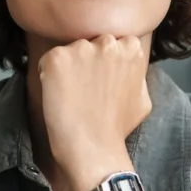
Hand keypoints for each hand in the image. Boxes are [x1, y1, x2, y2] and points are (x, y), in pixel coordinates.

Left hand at [37, 35, 151, 190]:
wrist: (93, 148)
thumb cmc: (117, 128)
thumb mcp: (143, 97)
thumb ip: (136, 74)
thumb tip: (129, 67)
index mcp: (131, 48)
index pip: (112, 42)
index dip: (103, 62)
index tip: (100, 81)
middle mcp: (108, 42)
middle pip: (90, 43)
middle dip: (85, 60)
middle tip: (84, 88)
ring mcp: (81, 49)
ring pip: (69, 51)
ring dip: (67, 68)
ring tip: (71, 95)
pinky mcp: (57, 59)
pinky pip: (48, 61)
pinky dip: (48, 75)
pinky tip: (58, 95)